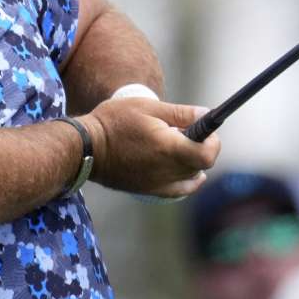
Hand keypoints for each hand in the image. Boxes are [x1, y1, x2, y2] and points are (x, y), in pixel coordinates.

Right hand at [81, 98, 219, 198]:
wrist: (85, 148)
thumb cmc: (114, 122)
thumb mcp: (148, 107)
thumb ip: (181, 113)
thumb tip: (206, 115)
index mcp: (168, 148)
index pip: (208, 154)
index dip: (213, 141)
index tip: (206, 129)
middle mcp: (166, 170)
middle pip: (201, 164)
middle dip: (202, 146)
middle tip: (186, 129)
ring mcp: (158, 184)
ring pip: (191, 176)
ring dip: (192, 160)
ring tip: (174, 144)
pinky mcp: (150, 190)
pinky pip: (180, 190)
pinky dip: (188, 180)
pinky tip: (186, 169)